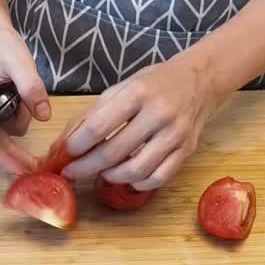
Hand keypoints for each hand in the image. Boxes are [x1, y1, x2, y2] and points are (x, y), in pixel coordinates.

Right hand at [0, 25, 50, 173]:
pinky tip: (23, 105)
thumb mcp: (19, 60)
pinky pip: (2, 131)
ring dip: (18, 124)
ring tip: (23, 95)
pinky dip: (17, 123)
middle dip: (13, 156)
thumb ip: (31, 87)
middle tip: (38, 169)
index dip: (2, 155)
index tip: (21, 168)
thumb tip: (45, 116)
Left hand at [63, 56, 228, 189]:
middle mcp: (159, 114)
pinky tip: (128, 178)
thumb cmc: (156, 83)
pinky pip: (159, 177)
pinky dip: (139, 184)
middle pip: (114, 152)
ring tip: (101, 173)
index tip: (64, 154)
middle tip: (73, 173)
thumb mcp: (122, 87)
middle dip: (87, 167)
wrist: (200, 80)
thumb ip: (94, 114)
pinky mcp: (187, 150)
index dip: (77, 145)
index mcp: (138, 93)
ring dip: (112, 177)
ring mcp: (176, 134)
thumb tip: (65, 142)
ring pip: (137, 170)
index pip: (99, 126)